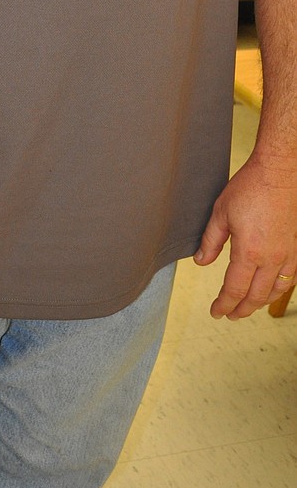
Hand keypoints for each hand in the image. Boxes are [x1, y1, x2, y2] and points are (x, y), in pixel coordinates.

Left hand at [194, 154, 296, 318]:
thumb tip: (201, 261)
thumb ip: (210, 241)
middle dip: (240, 309)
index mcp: (249, 251)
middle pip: (255, 296)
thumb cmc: (249, 189)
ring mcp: (286, 255)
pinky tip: (269, 290)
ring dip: (259, 303)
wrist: (277, 174)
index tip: (216, 311)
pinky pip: (289, 278)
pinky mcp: (294, 248)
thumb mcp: (220, 213)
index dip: (224, 303)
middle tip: (229, 314)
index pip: (235, 289)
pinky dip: (277, 290)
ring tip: (247, 306)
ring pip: (274, 291)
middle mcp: (271, 258)